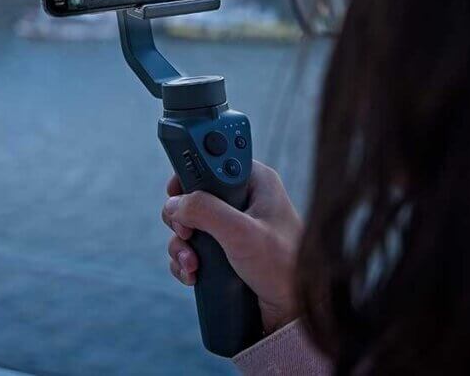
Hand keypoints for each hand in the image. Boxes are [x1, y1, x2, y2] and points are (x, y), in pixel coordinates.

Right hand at [161, 160, 302, 333]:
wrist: (294, 312)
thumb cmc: (284, 268)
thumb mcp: (243, 233)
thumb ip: (206, 210)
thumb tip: (174, 204)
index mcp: (254, 182)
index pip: (214, 158)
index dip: (192, 169)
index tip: (175, 187)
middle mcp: (242, 200)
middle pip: (193, 193)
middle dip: (181, 218)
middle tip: (185, 233)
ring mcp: (231, 227)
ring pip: (187, 224)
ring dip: (181, 246)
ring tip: (193, 265)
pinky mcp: (224, 251)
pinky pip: (191, 248)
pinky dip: (185, 262)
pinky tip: (194, 275)